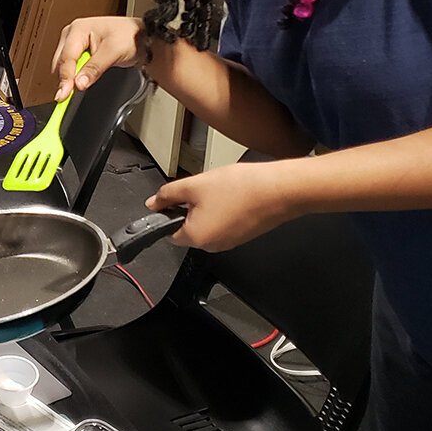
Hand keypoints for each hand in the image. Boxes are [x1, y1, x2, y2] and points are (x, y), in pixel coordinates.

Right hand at [51, 16, 145, 101]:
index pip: (67, 57)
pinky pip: (70, 68)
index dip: (65, 77)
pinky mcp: (78, 53)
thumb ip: (95, 68)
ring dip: (69, 79)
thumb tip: (79, 83)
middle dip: (65, 79)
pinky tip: (80, 82)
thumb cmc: (129, 36)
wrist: (140, 37)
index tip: (64, 94)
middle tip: (67, 97)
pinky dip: (74, 77)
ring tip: (78, 87)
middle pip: (61, 62)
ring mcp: (74, 44)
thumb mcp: (113, 52)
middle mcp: (72, 35)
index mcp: (78, 29)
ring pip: (63, 67)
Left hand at [146, 163, 296, 252]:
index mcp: (196, 237)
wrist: (278, 190)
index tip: (174, 198)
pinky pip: (225, 223)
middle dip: (191, 208)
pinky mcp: (244, 235)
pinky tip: (234, 195)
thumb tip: (153, 203)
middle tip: (202, 188)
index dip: (168, 212)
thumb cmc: (240, 189)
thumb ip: (168, 195)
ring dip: (208, 208)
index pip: (169, 232)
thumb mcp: (194, 184)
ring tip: (222, 190)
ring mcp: (230, 242)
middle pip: (189, 228)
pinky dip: (225, 210)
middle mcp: (212, 246)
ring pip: (208, 224)